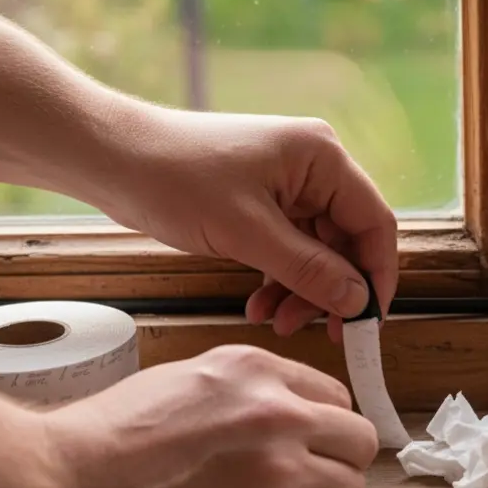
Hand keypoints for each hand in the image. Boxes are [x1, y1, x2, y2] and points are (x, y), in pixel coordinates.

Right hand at [37, 344, 378, 487]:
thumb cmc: (102, 441)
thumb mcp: (183, 381)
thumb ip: (245, 389)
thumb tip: (288, 407)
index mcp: (256, 370)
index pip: (336, 396)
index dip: (323, 426)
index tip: (308, 445)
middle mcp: (278, 413)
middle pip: (358, 440)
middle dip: (337, 462)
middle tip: (305, 482)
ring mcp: (278, 471)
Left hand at [98, 105, 398, 339]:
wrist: (111, 157)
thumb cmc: (173, 177)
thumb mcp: (246, 232)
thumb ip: (309, 269)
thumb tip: (358, 301)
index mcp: (322, 157)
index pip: (374, 222)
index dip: (377, 275)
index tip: (367, 321)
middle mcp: (313, 166)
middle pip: (347, 240)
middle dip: (331, 289)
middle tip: (318, 331)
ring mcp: (288, 183)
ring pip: (318, 250)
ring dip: (303, 289)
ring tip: (277, 321)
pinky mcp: (262, 200)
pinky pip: (289, 247)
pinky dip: (280, 278)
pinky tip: (260, 304)